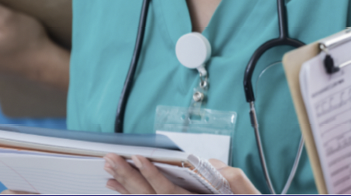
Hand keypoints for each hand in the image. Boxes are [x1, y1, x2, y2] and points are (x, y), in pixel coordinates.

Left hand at [103, 155, 260, 194]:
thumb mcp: (243, 192)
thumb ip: (230, 177)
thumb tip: (206, 165)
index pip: (168, 191)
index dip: (151, 175)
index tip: (137, 158)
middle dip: (127, 177)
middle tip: (110, 160)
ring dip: (124, 187)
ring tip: (108, 172)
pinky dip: (129, 195)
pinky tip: (117, 187)